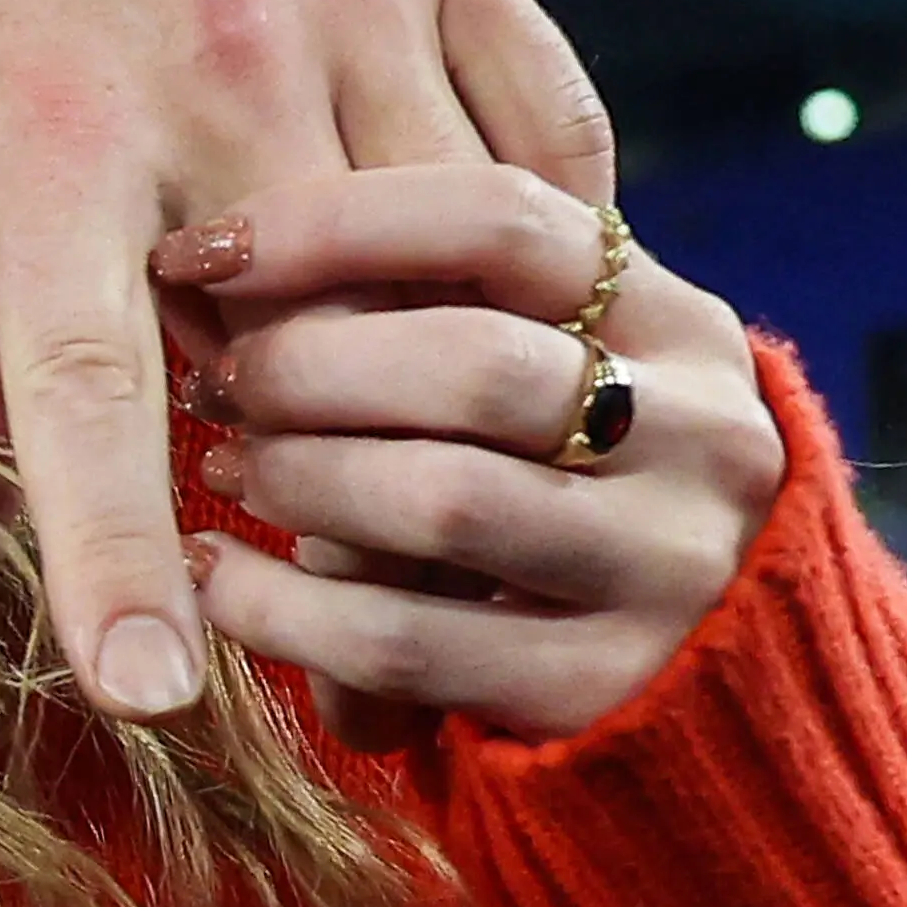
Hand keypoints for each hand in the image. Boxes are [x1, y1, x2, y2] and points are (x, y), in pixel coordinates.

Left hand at [0, 0, 615, 720]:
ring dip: (426, 359)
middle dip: (303, 457)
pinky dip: (532, 243)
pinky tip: (485, 286)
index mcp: (43, 131)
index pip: (85, 392)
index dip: (116, 556)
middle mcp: (212, 64)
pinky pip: (546, 145)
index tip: (153, 698)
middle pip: (307, 340)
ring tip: (382, 403)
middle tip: (281, 506)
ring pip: (451, 254)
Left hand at [160, 163, 786, 741]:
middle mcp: (702, 439)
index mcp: (679, 324)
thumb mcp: (552, 366)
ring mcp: (668, 571)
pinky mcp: (606, 688)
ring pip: (443, 501)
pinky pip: (404, 641)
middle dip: (304, 367)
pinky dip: (278, 606)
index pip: (500, 219)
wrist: (697, 673)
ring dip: (296, 479)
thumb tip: (228, 256)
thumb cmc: (558, 475)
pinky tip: (214, 574)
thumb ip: (444, 304)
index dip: (329, 224)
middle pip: (473, 363)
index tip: (204, 250)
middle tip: (218, 382)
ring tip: (227, 466)